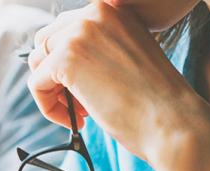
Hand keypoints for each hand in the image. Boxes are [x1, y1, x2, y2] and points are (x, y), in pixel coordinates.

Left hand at [27, 1, 209, 166]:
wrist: (173, 121)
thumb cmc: (155, 101)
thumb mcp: (125, 58)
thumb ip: (97, 49)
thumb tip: (59, 61)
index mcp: (112, 8)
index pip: (67, 29)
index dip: (69, 64)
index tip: (89, 88)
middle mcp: (95, 12)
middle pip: (45, 42)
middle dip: (56, 76)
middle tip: (80, 104)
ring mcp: (79, 32)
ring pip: (37, 63)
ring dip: (52, 92)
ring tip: (81, 113)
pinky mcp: (65, 59)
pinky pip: (36, 84)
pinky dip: (48, 107)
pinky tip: (77, 120)